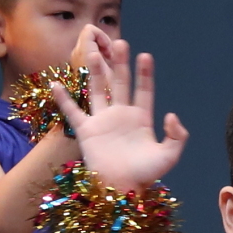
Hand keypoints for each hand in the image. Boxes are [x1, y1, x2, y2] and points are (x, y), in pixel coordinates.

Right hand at [56, 29, 188, 189]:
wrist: (121, 190)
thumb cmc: (145, 174)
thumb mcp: (169, 156)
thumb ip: (176, 136)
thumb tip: (171, 115)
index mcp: (141, 118)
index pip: (144, 90)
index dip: (144, 73)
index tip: (145, 55)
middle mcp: (121, 115)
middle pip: (120, 84)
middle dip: (120, 64)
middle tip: (120, 42)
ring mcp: (102, 121)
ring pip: (99, 91)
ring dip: (96, 73)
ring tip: (94, 53)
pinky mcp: (86, 132)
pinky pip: (73, 112)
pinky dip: (64, 99)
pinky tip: (56, 84)